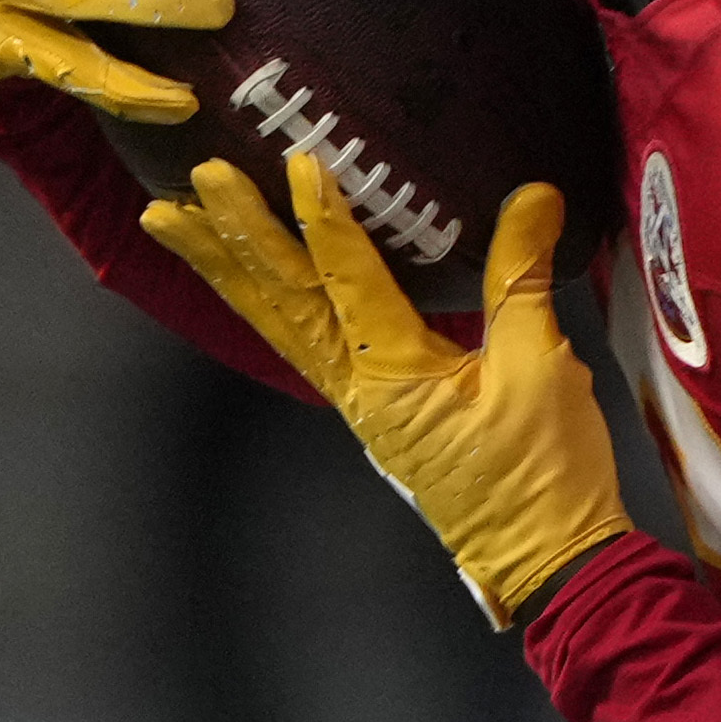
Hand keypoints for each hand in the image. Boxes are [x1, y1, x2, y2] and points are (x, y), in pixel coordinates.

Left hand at [142, 154, 633, 627]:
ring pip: (279, 323)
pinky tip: (242, 277)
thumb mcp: (542, 367)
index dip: (324, 219)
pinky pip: (300, 345)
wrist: (549, 559)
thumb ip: (522, 278)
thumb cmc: (546, 474)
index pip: (347, 281)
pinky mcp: (372, 411)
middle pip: (286, 299)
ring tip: (171, 220)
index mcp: (394, 376)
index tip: (301, 162)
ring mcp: (357, 403)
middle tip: (200, 178)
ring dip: (227, 267)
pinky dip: (265, 303)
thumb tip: (531, 195)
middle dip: (240, 234)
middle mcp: (358, 388)